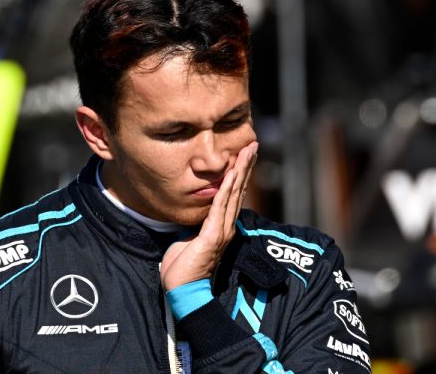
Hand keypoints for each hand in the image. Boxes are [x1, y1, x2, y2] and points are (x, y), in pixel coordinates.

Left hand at [161, 141, 257, 290]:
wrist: (182, 290)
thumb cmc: (183, 266)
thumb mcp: (189, 237)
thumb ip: (196, 223)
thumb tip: (196, 211)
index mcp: (221, 226)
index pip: (234, 195)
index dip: (240, 174)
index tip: (244, 154)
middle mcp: (226, 226)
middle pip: (239, 190)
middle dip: (245, 166)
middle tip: (253, 145)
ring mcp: (221, 231)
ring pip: (233, 195)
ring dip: (240, 171)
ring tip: (247, 152)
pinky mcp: (213, 237)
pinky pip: (220, 208)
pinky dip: (226, 189)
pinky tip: (231, 174)